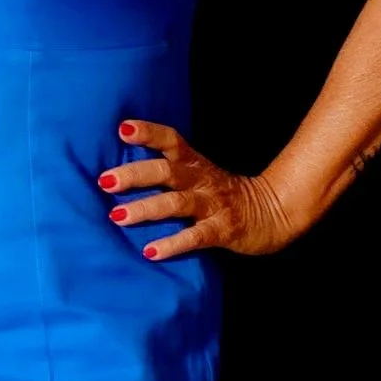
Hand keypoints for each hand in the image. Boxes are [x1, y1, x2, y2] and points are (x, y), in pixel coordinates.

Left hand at [98, 121, 296, 260]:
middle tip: (105, 180)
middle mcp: (202, 180)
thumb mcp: (199, 174)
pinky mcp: (223, 230)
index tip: (124, 128)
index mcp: (195, 164)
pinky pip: (196, 237)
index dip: (149, 133)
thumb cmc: (224, 194)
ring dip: (146, 209)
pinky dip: (173, 244)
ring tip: (117, 216)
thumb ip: (168, 169)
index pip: (172, 141)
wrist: (274, 213)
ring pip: (176, 203)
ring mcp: (213, 205)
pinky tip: (150, 252)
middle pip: (167, 171)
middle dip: (135, 175)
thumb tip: (120, 170)